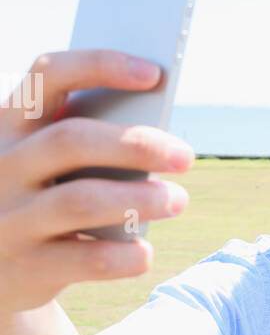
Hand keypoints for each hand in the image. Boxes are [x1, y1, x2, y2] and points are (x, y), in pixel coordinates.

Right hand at [0, 48, 194, 313]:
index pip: (49, 75)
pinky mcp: (26, 268)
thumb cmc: (39, 201)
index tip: (154, 74)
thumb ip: (85, 148)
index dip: (102, 66)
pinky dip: (126, 255)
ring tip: (178, 199)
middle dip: (137, 144)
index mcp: (8, 125)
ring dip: (140, 199)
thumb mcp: (44, 167)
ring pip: (81, 200)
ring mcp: (9, 219)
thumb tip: (157, 144)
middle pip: (72, 140)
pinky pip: (88, 259)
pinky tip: (144, 251)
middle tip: (185, 156)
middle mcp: (1, 166)